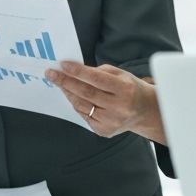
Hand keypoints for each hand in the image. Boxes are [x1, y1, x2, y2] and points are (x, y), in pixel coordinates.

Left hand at [45, 61, 166, 144]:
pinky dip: (76, 104)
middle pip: (86, 93)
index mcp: (125, 89)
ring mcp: (111, 121)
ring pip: (82, 105)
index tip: (62, 65)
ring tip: (58, 82)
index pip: (96, 79)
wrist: (144, 112)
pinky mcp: (105, 131)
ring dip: (68, 93)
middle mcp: (119, 107)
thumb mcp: (120, 74)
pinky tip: (72, 95)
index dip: (77, 71)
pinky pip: (84, 115)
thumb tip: (74, 70)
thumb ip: (99, 71)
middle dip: (65, 82)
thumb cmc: (130, 88)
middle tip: (51, 73)